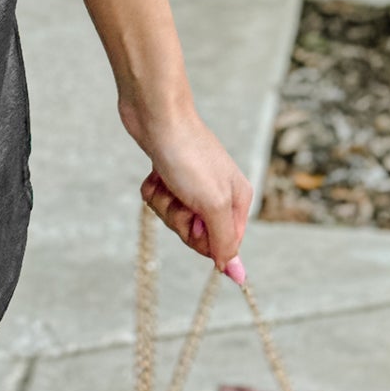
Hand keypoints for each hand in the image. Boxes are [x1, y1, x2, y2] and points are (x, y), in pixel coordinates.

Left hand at [120, 98, 252, 281]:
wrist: (156, 114)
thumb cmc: (187, 155)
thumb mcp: (212, 203)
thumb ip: (225, 241)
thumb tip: (237, 276)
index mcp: (237, 201)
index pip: (222, 246)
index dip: (202, 239)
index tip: (195, 219)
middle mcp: (218, 194)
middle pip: (196, 234)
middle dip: (180, 219)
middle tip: (179, 196)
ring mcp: (192, 184)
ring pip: (174, 218)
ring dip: (164, 203)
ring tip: (166, 180)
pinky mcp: (169, 175)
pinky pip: (157, 200)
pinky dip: (152, 190)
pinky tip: (155, 173)